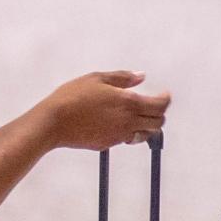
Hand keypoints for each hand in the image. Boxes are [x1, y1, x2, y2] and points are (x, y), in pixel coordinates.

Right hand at [44, 71, 170, 149]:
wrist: (54, 122)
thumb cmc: (72, 97)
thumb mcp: (97, 79)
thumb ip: (122, 78)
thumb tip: (140, 76)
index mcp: (128, 103)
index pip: (159, 106)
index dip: (165, 100)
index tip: (164, 95)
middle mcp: (128, 121)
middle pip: (158, 122)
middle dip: (159, 113)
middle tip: (153, 105)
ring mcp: (119, 136)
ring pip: (146, 134)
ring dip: (147, 125)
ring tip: (140, 115)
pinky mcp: (109, 144)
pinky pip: (128, 139)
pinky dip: (131, 132)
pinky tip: (120, 123)